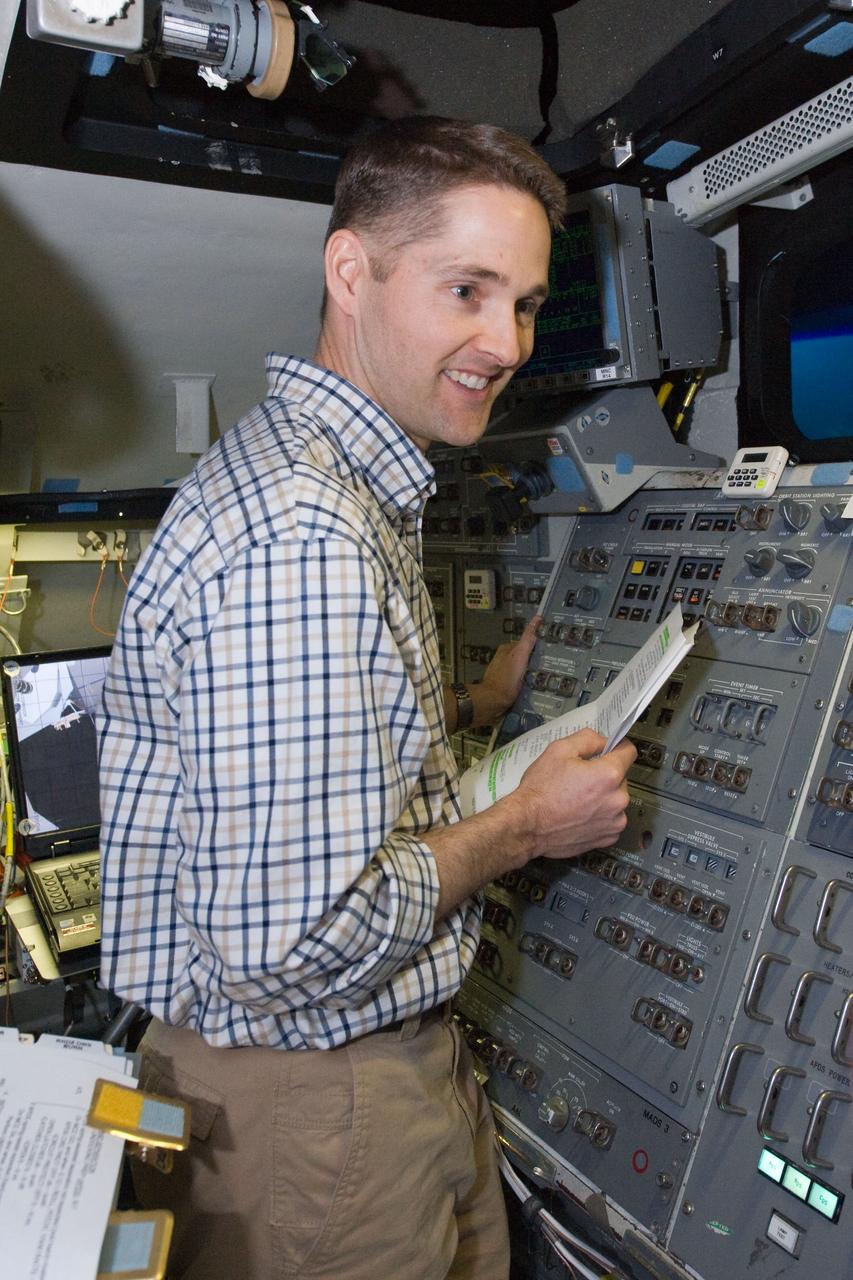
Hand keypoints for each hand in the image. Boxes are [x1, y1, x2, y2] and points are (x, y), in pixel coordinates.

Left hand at [471, 614, 540, 726]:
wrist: (493, 702)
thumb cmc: (506, 678)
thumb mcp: (519, 655)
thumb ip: (527, 639)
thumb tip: (536, 619)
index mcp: (508, 650)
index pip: (526, 641)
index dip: (538, 641)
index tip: (551, 643)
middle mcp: (505, 659)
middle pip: (525, 655)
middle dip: (537, 657)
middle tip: (554, 661)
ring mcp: (505, 673)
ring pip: (523, 668)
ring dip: (534, 670)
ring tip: (550, 675)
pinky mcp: (506, 686)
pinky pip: (521, 680)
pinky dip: (529, 681)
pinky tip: (537, 686)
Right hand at [507, 728, 635, 860]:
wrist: (527, 825)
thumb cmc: (540, 790)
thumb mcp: (559, 750)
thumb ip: (588, 739)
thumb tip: (603, 741)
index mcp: (609, 775)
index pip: (629, 752)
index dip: (617, 746)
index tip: (607, 749)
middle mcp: (618, 799)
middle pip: (621, 777)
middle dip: (605, 774)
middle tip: (580, 778)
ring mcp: (615, 821)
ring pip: (616, 799)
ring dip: (604, 796)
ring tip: (578, 799)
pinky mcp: (608, 838)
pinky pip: (611, 819)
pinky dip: (600, 816)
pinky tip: (580, 814)